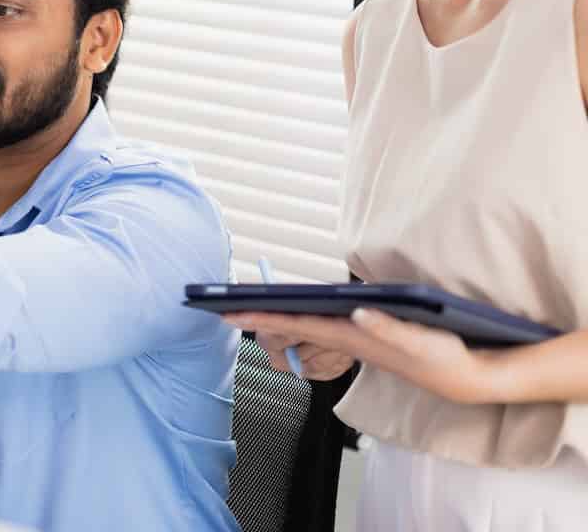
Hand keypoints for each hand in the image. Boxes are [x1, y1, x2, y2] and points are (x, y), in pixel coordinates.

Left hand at [226, 309, 504, 403]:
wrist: (464, 377)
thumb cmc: (442, 357)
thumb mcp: (418, 341)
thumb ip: (387, 328)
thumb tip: (356, 313)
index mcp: (351, 337)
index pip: (297, 324)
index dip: (262, 318)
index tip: (229, 313)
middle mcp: (346, 339)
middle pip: (293, 325)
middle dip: (258, 317)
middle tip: (222, 309)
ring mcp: (352, 341)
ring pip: (305, 326)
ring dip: (275, 319)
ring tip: (245, 309)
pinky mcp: (363, 339)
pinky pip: (321, 327)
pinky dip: (299, 319)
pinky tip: (289, 313)